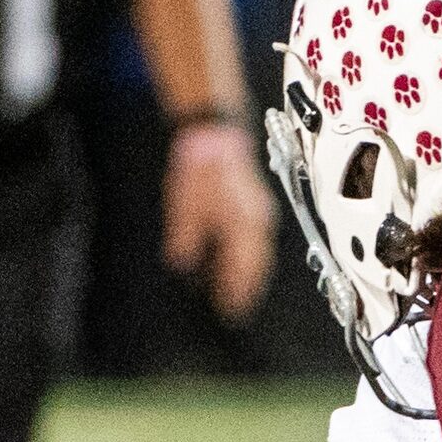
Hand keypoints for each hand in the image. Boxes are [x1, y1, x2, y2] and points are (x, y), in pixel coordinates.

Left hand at [165, 119, 276, 319]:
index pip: (245, 262)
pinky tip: (237, 267)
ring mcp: (259, 212)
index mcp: (242, 216)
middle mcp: (257, 217)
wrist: (216, 130)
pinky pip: (256, 241)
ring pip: (259, 252)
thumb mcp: (184, 197)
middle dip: (248, 287)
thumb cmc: (200, 163)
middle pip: (257, 262)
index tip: (231, 310)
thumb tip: (182, 261)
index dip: (239, 288)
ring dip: (250, 274)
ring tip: (238, 295)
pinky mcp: (256, 208)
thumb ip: (186, 231)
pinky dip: (248, 258)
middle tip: (237, 311)